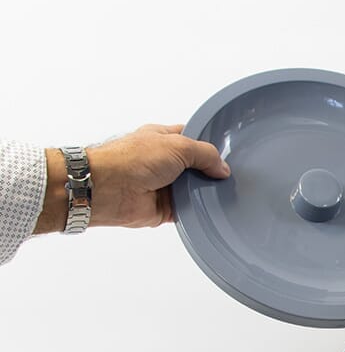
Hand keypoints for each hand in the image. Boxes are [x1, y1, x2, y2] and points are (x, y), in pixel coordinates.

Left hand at [38, 123, 229, 232]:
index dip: (211, 146)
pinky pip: (190, 210)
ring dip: (205, 193)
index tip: (229, 153)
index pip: (194, 140)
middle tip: (229, 177)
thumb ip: (205, 154)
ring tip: (222, 193)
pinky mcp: (166, 208)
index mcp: (165, 139)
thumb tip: (222, 168)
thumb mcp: (178, 145)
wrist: (107, 189)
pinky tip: (209, 210)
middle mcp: (165, 162)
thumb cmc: (130, 160)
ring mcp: (165, 185)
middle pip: (199, 167)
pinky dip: (198, 211)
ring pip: (196, 190)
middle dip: (212, 173)